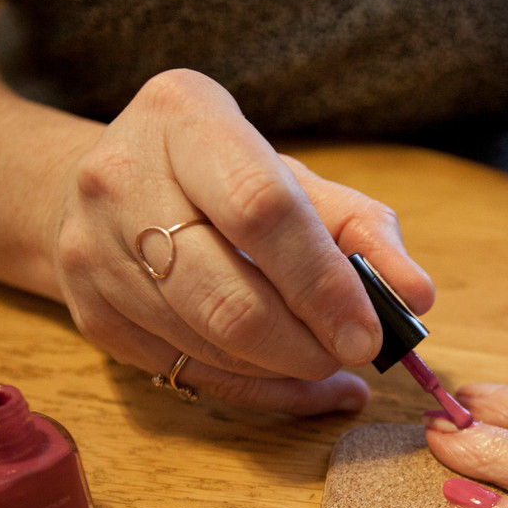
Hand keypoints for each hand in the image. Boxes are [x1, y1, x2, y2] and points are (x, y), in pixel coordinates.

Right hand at [53, 69, 433, 411]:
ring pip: (209, 345)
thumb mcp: (291, 176)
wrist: (106, 187)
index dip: (322, 282)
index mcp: (183, 118)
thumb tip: (415, 295)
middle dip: (305, 344)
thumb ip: (361, 228)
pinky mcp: (92, 315)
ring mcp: (94, 253)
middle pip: (228, 297)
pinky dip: (258, 389)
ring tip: (328, 362)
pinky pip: (190, 375)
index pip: (261, 210)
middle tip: (352, 355)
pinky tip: (294, 381)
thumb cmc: (221, 179)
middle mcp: (122, 180)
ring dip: (286, 370)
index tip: (368, 333)